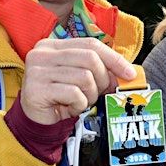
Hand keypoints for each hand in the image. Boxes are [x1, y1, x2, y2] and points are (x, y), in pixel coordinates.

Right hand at [19, 38, 135, 124]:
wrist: (36, 121)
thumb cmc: (61, 97)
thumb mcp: (81, 79)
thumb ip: (99, 70)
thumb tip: (128, 73)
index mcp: (54, 45)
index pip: (91, 44)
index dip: (113, 58)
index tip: (130, 73)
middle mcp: (43, 53)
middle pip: (89, 58)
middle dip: (103, 78)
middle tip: (101, 92)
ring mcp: (37, 70)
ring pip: (84, 77)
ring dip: (90, 94)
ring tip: (82, 101)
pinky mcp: (36, 89)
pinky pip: (73, 94)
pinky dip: (79, 104)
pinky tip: (72, 107)